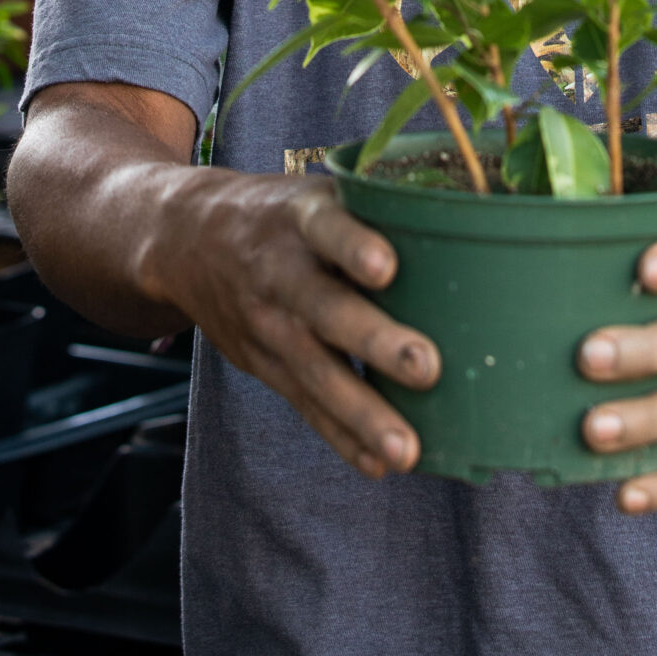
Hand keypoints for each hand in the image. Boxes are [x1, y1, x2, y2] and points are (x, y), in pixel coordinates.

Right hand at [141, 165, 440, 480]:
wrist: (188, 240)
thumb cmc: (284, 214)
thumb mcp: (315, 192)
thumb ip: (374, 211)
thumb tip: (468, 231)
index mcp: (300, 218)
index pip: (327, 227)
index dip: (354, 246)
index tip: (387, 267)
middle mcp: (281, 271)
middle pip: (326, 309)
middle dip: (375, 341)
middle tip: (427, 366)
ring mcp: (269, 323)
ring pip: (315, 370)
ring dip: (361, 413)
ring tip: (406, 449)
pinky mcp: (263, 364)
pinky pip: (304, 404)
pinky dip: (340, 436)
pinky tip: (378, 463)